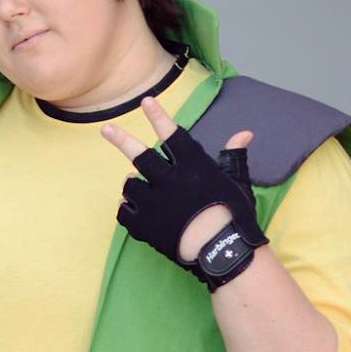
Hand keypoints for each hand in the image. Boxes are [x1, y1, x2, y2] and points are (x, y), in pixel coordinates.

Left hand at [102, 95, 262, 274]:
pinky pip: (124, 211)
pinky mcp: (144, 225)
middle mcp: (169, 179)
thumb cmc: (233, 215)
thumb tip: (245, 134)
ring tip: (140, 188)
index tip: (146, 101)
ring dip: (133, 183)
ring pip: (130, 184)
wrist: (221, 250)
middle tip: (106, 129)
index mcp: (192, 165)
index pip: (172, 134)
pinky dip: (126, 208)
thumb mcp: (236, 181)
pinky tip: (133, 210)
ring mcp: (154, 202)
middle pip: (139, 155)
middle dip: (121, 139)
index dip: (159, 117)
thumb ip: (233, 156)